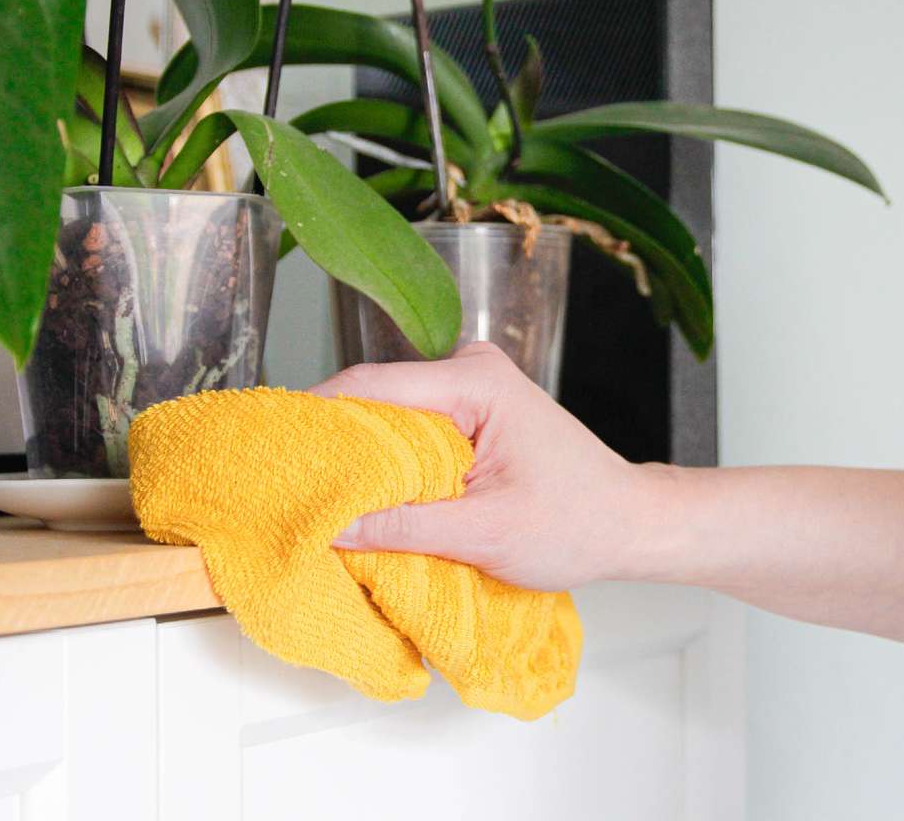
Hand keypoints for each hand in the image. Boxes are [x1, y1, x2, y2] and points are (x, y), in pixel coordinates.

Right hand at [313, 342, 659, 591]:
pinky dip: (385, 463)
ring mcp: (469, 388)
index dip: (315, 421)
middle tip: (285, 486)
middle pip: (372, 397)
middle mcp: (470, 369)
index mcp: (476, 381)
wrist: (630, 522)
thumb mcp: (485, 535)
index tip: (273, 457)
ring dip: (357, 456)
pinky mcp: (470, 413)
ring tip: (315, 497)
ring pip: (388, 417)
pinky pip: (410, 431)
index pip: (369, 386)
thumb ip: (404, 528)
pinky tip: (362, 497)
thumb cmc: (579, 522)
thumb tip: (330, 527)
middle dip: (330, 442)